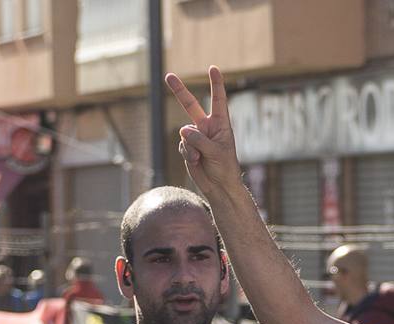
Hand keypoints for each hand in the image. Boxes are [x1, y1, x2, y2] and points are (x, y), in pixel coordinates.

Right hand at [166, 66, 241, 195]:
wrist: (219, 186)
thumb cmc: (225, 168)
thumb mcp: (216, 152)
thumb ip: (200, 140)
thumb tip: (182, 130)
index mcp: (221, 124)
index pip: (218, 100)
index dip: (216, 84)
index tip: (213, 68)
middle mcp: (207, 127)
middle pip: (190, 105)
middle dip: (179, 91)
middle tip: (168, 76)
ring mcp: (196, 136)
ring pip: (184, 134)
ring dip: (191, 147)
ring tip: (201, 158)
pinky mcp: (187, 147)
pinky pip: (182, 146)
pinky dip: (187, 154)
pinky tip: (196, 162)